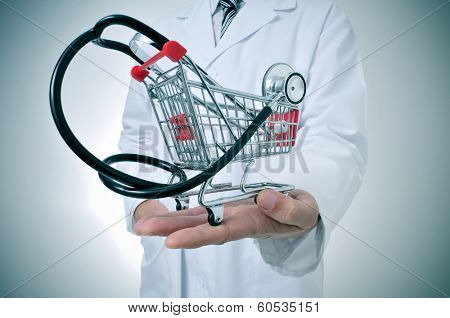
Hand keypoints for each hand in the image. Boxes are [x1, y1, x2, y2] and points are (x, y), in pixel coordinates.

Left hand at [134, 189, 318, 248]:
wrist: (297, 212)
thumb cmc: (300, 214)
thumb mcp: (303, 213)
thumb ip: (288, 208)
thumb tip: (266, 198)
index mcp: (253, 225)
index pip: (222, 233)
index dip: (198, 236)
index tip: (173, 240)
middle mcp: (234, 221)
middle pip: (200, 227)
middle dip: (171, 229)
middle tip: (142, 230)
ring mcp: (228, 214)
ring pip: (196, 218)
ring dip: (169, 222)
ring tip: (142, 226)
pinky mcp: (226, 206)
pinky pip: (201, 210)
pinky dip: (180, 212)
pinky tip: (161, 214)